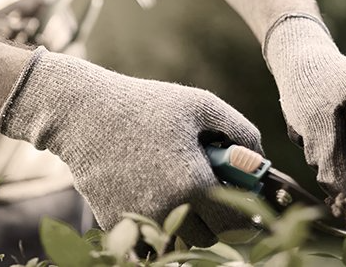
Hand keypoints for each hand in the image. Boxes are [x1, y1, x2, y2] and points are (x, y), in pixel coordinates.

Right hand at [0, 48, 261, 246]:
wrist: (84, 113)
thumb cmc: (146, 104)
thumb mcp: (200, 105)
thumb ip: (239, 130)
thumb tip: (261, 158)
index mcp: (194, 183)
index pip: (235, 222)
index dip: (245, 212)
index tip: (242, 197)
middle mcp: (168, 209)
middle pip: (209, 239)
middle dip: (215, 219)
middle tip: (209, 189)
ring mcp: (140, 221)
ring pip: (179, 242)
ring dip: (187, 224)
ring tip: (180, 189)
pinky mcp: (117, 224)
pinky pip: (149, 239)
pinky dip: (157, 225)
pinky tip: (153, 192)